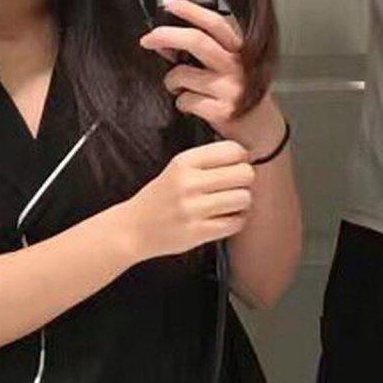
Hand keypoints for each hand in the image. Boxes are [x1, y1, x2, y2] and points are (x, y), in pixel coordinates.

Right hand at [122, 138, 254, 260]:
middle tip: (235, 185)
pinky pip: (236, 222)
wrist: (134, 228)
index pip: (233, 150)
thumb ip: (208, 161)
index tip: (236, 165)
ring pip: (244, 198)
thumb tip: (248, 157)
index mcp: (184, 162)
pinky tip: (225, 218)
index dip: (242, 158)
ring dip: (242, 202)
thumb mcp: (178, 168)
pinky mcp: (198, 232)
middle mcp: (188, 183)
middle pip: (244, 174)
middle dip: (245, 180)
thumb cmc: (161, 197)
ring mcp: (193, 209)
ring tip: (230, 203)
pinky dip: (236, 220)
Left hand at [139, 0, 257, 143]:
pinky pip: (185, 100)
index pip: (215, 23)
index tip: (169, 4)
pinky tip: (192, 106)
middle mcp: (237, 66)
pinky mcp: (223, 111)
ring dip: (171, 81)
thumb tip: (169, 42)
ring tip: (179, 88)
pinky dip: (181, 103)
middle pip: (196, 41)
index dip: (190, 10)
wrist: (263, 131)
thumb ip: (207, 53)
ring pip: (182, 74)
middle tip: (147, 40)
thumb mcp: (232, 68)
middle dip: (165, 36)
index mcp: (239, 51)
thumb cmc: (243, 96)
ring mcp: (231, 88)